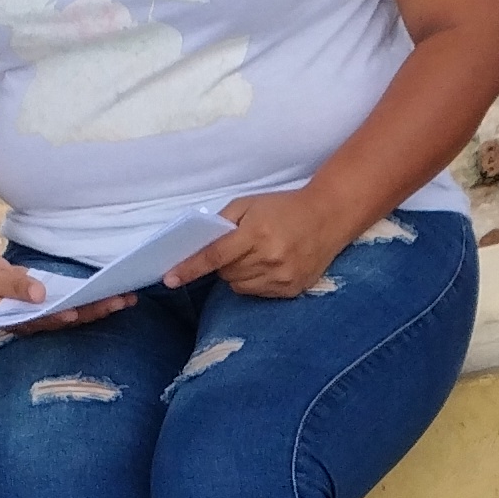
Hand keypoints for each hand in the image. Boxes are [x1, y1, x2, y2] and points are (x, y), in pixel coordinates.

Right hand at [0, 244, 131, 331]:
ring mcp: (42, 314)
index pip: (41, 320)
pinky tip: (113, 294)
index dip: (59, 316)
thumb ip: (11, 284)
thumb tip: (38, 294)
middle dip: (94, 310)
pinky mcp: (49, 304)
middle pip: (66, 319)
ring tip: (126, 298)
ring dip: (100, 306)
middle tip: (120, 300)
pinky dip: (93, 299)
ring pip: (75, 313)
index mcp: (13, 319)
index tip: (76, 312)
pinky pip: (75, 303)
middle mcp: (32, 321)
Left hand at [171, 191, 361, 300]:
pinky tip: (271, 264)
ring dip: (239, 273)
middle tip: (242, 246)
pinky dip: (256, 281)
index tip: (170, 278)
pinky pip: (258, 293)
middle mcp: (269, 259)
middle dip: (225, 262)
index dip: (189, 268)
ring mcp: (282, 277)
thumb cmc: (284, 207)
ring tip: (259, 255)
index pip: (214, 257)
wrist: (328, 216)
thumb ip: (222, 223)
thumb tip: (198, 247)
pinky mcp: (291, 290)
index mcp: (256, 234)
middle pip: (225, 274)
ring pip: (239, 286)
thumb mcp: (249, 204)